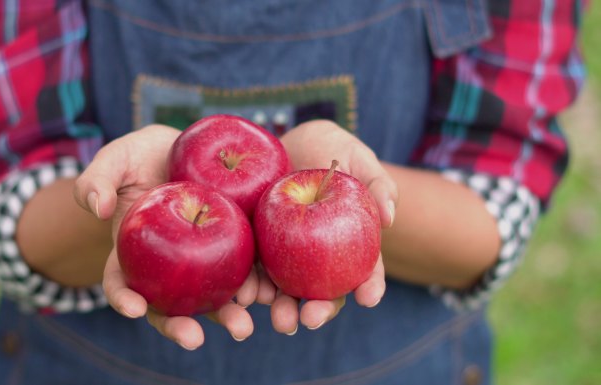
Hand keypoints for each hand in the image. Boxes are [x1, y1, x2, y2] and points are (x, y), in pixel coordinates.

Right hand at [74, 124, 261, 349]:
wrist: (185, 147)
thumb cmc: (142, 156)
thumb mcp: (115, 159)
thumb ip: (97, 179)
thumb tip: (99, 208)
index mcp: (132, 253)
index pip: (121, 282)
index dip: (125, 298)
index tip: (134, 308)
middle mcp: (166, 267)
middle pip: (170, 304)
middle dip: (180, 325)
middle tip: (194, 338)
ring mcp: (202, 260)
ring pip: (212, 296)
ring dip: (226, 315)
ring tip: (242, 326)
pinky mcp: (234, 246)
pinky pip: (245, 270)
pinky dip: (256, 285)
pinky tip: (268, 294)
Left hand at [270, 120, 395, 333]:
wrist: (287, 141)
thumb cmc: (330, 148)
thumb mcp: (357, 158)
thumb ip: (378, 183)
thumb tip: (390, 218)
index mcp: (351, 244)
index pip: (365, 271)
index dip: (370, 286)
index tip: (369, 298)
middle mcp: (320, 258)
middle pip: (324, 291)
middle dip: (320, 311)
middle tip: (312, 319)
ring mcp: (287, 255)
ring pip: (287, 291)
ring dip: (284, 310)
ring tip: (281, 320)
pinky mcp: (257, 247)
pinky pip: (254, 272)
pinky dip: (250, 288)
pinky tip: (244, 298)